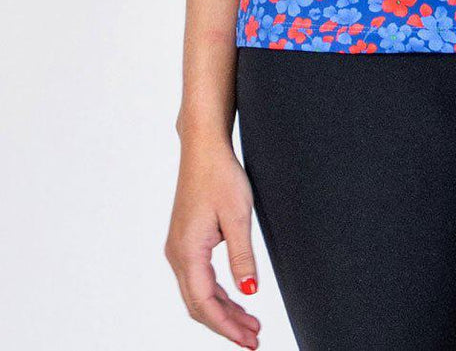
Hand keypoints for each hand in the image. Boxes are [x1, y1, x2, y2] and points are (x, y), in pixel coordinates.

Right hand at [164, 134, 261, 348]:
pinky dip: (217, 294)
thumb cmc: (220, 175)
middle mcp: (177, 255)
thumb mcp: (239, 215)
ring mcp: (178, 249)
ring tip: (251, 324)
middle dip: (226, 325)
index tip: (249, 341)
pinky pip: (198, 279)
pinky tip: (237, 299)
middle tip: (254, 339)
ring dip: (223, 311)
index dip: (227, 327)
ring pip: (198, 294)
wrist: (203, 148)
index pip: (205, 304)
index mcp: (187, 252)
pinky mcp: (185, 242)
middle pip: (199, 305)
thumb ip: (242, 256)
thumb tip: (249, 293)